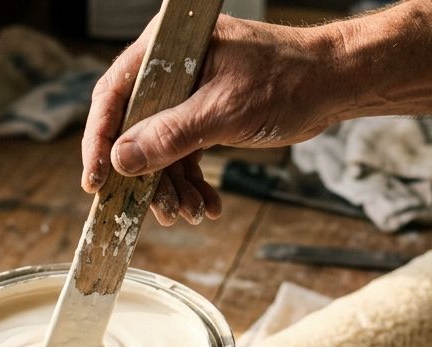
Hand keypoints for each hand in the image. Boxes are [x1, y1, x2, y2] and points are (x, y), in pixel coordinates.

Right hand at [82, 14, 343, 225]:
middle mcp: (171, 69)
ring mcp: (187, 93)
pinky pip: (184, 153)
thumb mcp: (224, 112)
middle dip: (147, 176)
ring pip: (160, 148)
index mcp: (168, 48)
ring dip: (173, 187)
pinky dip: (193, 182)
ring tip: (191, 213)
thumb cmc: (287, 79)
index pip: (115, 95)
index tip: (96, 181)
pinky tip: (208, 205)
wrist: (335, 83)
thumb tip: (121, 160)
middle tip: (159, 210)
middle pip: (134, 128)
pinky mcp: (204, 114)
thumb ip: (170, 135)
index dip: (100, 140)